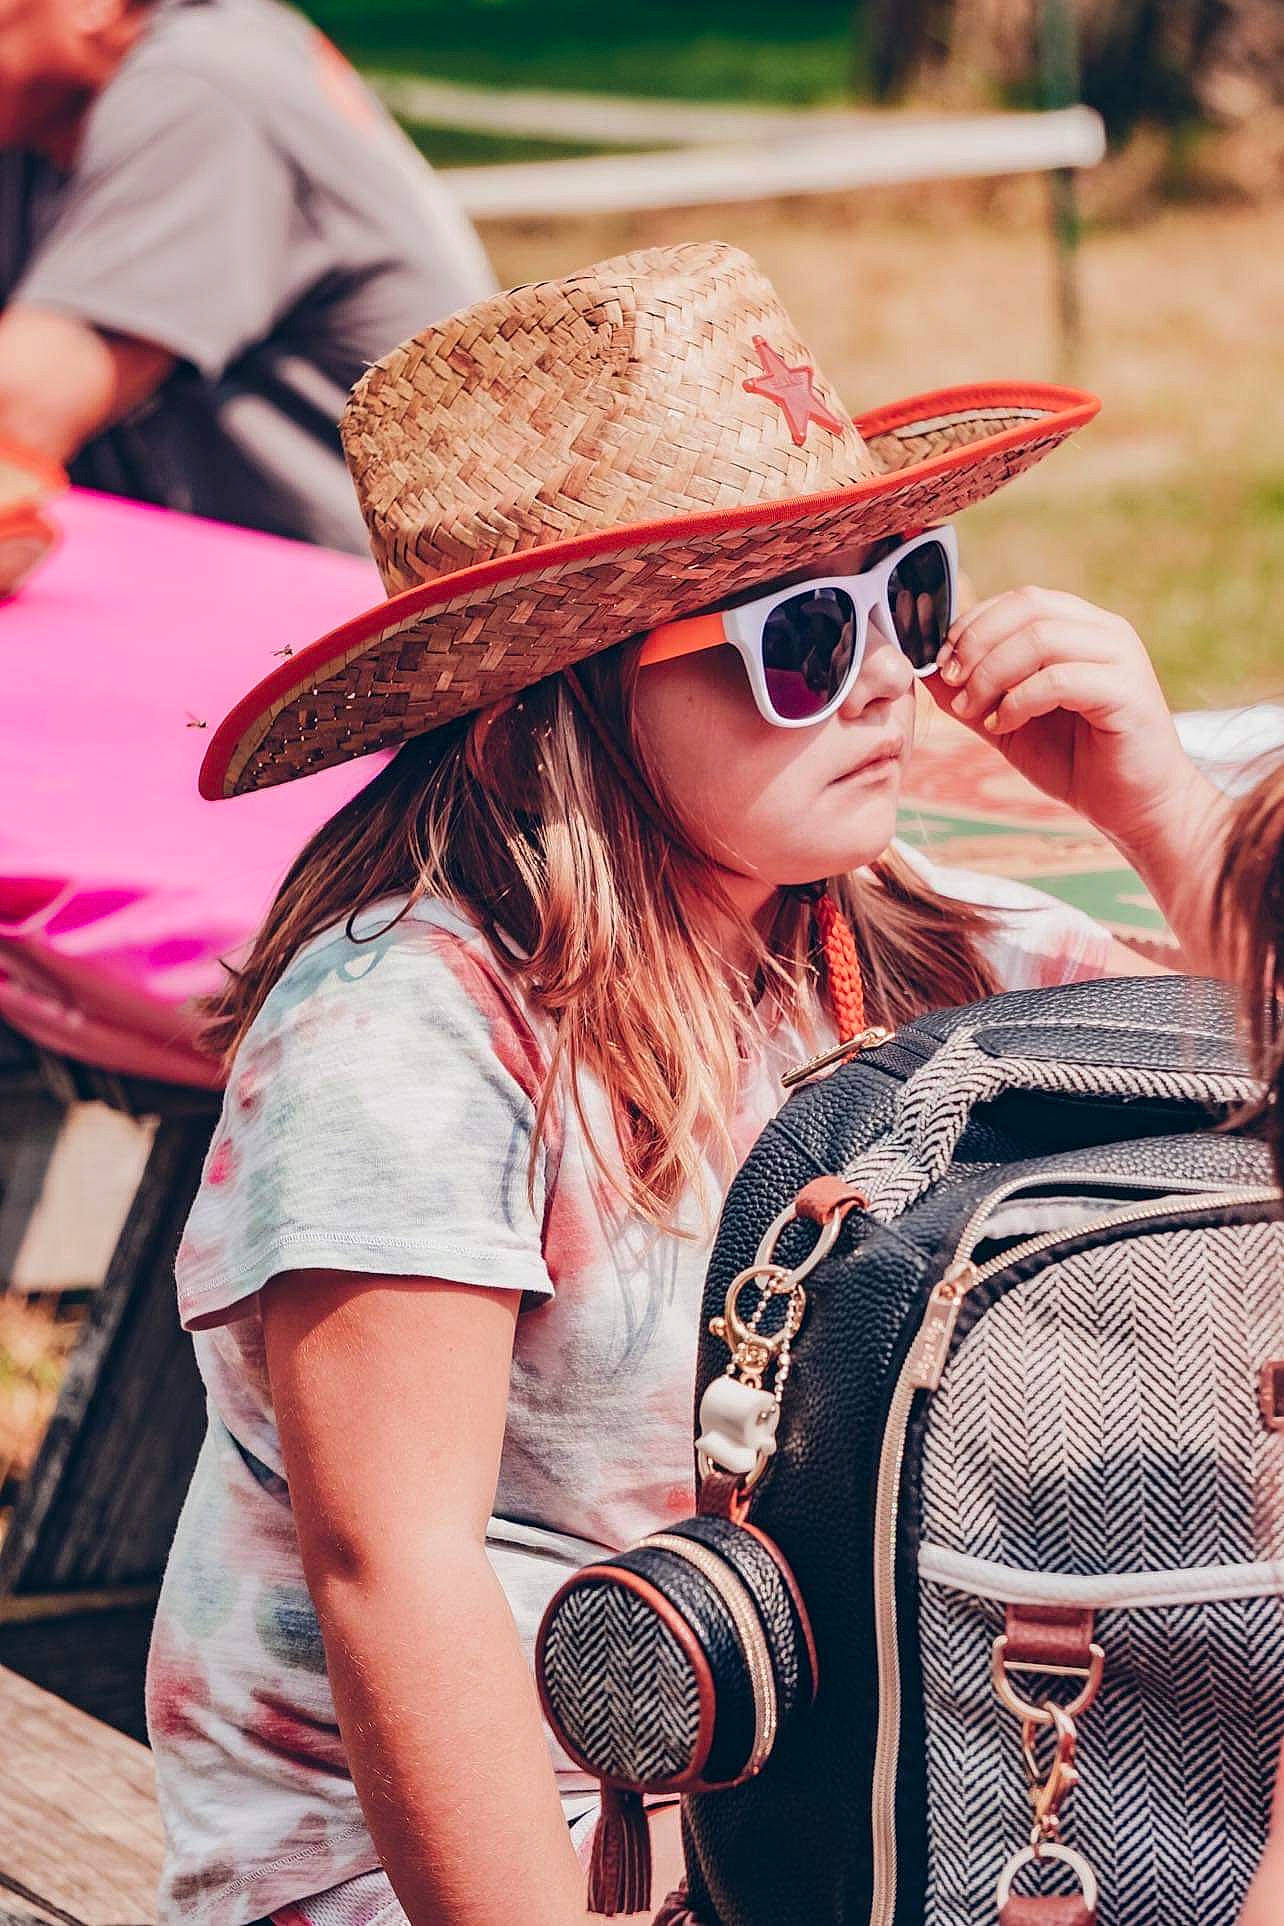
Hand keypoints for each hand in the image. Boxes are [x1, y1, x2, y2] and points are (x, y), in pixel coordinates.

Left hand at [931, 585, 1199, 853]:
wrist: (1133, 808)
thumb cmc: (1076, 762)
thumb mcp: (1007, 723)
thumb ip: (971, 693)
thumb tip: (923, 668)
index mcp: (1080, 629)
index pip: (1019, 600)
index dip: (973, 623)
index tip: (941, 662)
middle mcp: (1104, 632)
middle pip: (1028, 606)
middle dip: (978, 642)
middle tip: (952, 681)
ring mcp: (1121, 658)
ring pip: (1041, 638)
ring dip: (993, 673)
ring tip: (974, 710)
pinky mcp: (1128, 692)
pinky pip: (1060, 678)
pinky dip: (1019, 699)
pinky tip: (1004, 724)